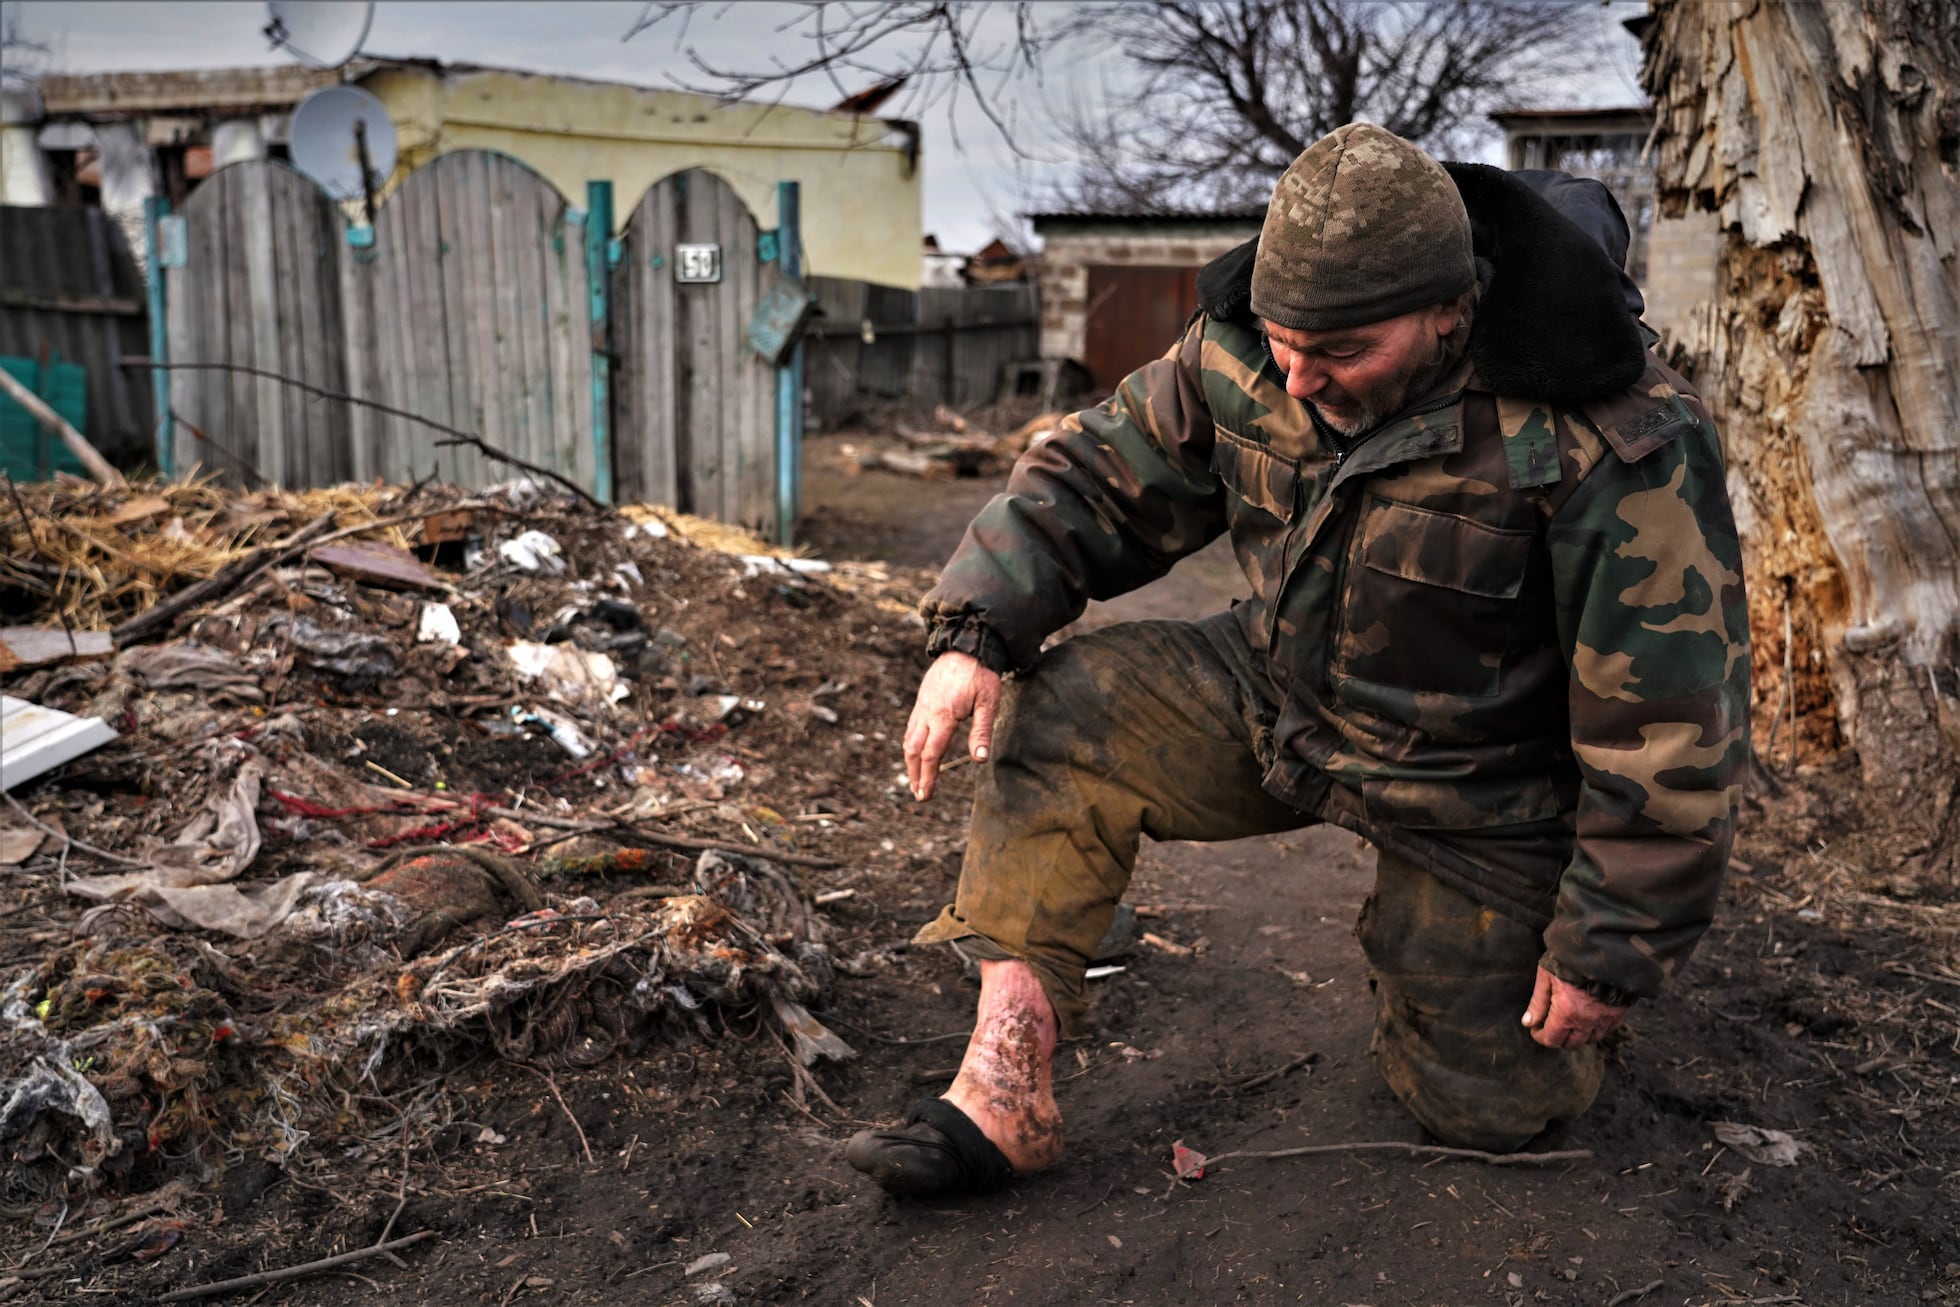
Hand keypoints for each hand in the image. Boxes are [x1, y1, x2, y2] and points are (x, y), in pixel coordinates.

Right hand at [903, 652, 1001, 801]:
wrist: (966, 645)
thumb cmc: (981, 675)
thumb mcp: (988, 703)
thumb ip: (982, 731)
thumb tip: (979, 760)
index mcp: (944, 715)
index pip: (931, 753)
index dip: (928, 776)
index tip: (926, 795)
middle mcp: (927, 712)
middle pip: (913, 749)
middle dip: (914, 774)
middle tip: (919, 794)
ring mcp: (922, 705)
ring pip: (909, 738)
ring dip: (910, 761)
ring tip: (915, 779)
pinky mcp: (922, 699)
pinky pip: (912, 726)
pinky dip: (911, 744)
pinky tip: (916, 753)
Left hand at [1522, 967, 1626, 1048]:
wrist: (1603, 945)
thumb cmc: (1569, 957)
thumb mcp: (1546, 976)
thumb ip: (1538, 1002)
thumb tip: (1528, 1022)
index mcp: (1566, 1013)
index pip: (1552, 1039)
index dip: (1540, 1036)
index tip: (1535, 1029)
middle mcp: (1587, 1020)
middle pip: (1572, 1044)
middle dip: (1558, 1038)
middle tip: (1551, 1026)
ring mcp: (1605, 1017)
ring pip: (1591, 1039)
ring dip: (1578, 1035)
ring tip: (1569, 1022)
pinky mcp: (1620, 1011)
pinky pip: (1608, 1029)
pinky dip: (1597, 1028)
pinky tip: (1589, 1018)